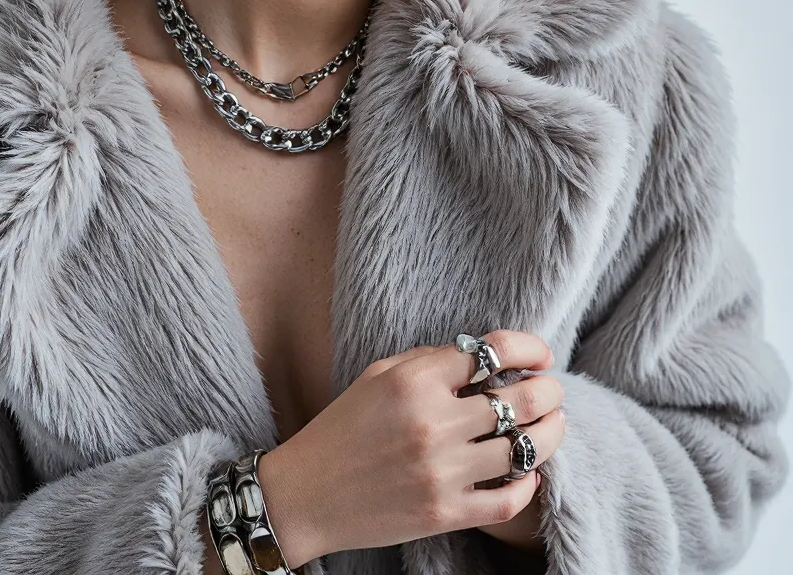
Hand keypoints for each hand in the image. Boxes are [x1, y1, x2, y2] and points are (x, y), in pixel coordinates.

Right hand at [262, 329, 562, 563]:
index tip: (540, 354)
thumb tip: (482, 356)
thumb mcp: (379, 375)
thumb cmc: (344, 427)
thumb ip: (430, 360)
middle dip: (549, 389)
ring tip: (554, 423)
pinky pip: (509, 500)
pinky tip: (528, 471)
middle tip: (553, 389)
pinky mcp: (445, 513)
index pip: (493, 351)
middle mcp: (433, 423)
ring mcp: (442, 472)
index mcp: (415, 380)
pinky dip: (528, 483)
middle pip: (521, 398)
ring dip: (551, 432)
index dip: (529, 347)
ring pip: (525, 448)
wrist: (306, 494)